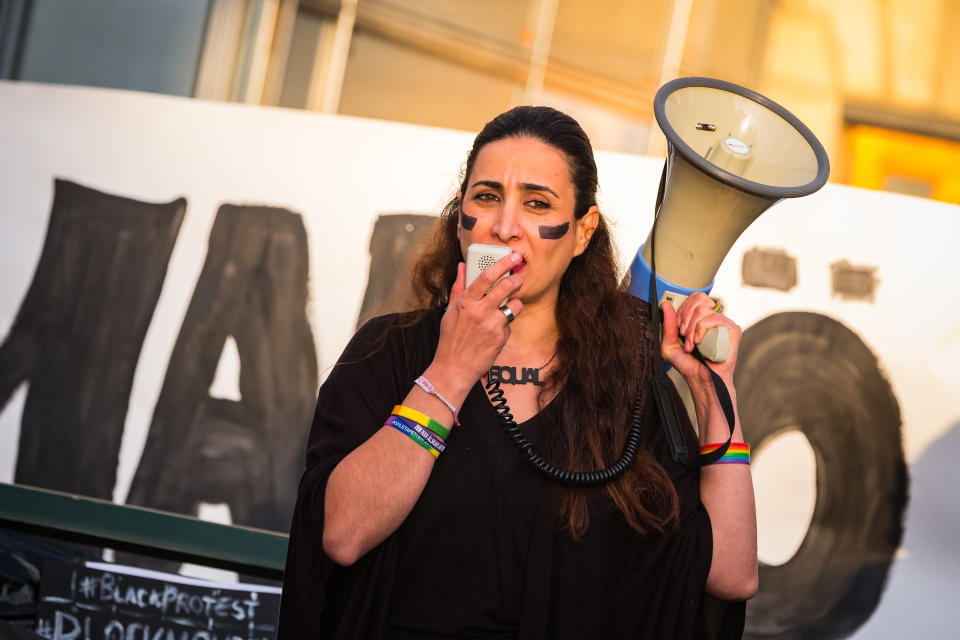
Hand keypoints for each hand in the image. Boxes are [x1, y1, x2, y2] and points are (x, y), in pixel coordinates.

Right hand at [429, 252, 523, 391]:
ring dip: (514, 305)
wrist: (454, 367)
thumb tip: (461, 267)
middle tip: (518, 278)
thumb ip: (458, 287)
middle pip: (506, 287)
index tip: (512, 256)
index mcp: (465, 302)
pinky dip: (505, 325)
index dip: (502, 263)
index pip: (486, 276)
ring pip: (514, 305)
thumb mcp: (450, 311)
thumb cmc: (451, 338)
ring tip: (506, 309)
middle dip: (516, 279)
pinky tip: (495, 331)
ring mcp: (491, 325)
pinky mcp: (500, 338)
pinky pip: (509, 324)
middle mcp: (479, 312)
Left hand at [660, 292, 740, 387]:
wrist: (702, 380)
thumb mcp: (670, 345)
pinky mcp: (732, 329)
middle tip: (683, 335)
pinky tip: (700, 343)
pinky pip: (713, 318)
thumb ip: (668, 325)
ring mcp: (724, 323)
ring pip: (702, 309)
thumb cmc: (689, 364)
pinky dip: (701, 330)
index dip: (682, 310)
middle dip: (684, 317)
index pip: (693, 298)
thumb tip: (666, 305)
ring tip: (692, 344)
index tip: (678, 328)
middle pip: (698, 298)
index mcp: (701, 318)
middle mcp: (714, 318)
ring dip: (691, 328)